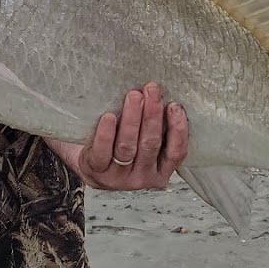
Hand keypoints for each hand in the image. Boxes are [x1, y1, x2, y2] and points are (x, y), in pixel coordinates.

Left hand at [74, 82, 188, 190]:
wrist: (90, 167)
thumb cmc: (121, 149)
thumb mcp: (144, 145)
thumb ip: (154, 129)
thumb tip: (160, 96)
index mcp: (160, 172)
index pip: (176, 152)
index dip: (178, 129)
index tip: (174, 105)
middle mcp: (142, 178)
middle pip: (150, 144)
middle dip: (152, 114)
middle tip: (152, 90)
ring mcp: (119, 177)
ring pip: (127, 146)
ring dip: (132, 119)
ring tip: (134, 96)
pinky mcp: (98, 172)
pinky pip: (103, 152)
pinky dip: (106, 134)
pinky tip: (109, 117)